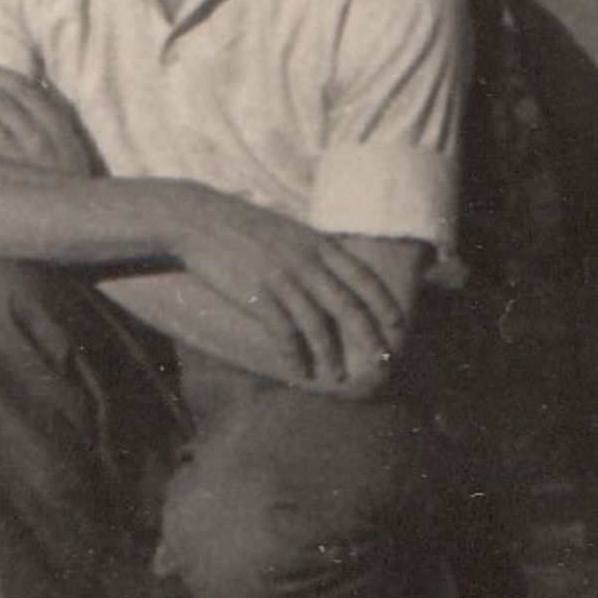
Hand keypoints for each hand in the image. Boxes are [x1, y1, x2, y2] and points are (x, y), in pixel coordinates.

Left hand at [0, 61, 94, 179]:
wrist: (70, 233)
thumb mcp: (68, 150)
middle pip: (1, 102)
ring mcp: (25, 165)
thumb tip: (32, 82)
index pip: (24, 89)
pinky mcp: (8, 187)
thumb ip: (51, 118)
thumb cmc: (64, 187)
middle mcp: (43, 143)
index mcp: (59, 129)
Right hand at [176, 190, 406, 386]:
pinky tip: (299, 370)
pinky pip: (284, 332)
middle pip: (349, 305)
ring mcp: (281, 277)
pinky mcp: (256, 294)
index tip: (399, 326)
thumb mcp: (287, 231)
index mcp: (316, 243)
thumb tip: (335, 272)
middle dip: (370, 336)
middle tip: (383, 361)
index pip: (363, 276)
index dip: (384, 304)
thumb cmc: (243, 227)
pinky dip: (295, 355)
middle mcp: (305, 260)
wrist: (198, 220)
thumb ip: (312, 251)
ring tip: (337, 377)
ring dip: (331, 355)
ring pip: (318, 325)